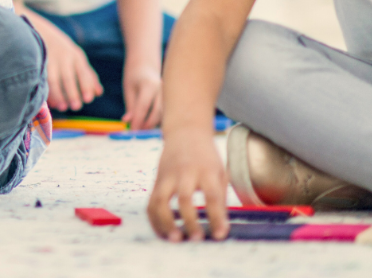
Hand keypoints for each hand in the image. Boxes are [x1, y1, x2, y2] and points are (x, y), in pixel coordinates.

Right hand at [29, 16, 102, 112]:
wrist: (39, 31)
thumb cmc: (63, 51)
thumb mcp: (77, 58)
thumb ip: (88, 75)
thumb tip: (98, 93)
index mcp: (76, 56)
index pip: (83, 72)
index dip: (86, 85)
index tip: (88, 99)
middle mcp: (63, 57)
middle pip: (68, 77)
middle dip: (72, 93)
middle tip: (76, 106)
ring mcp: (49, 59)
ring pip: (53, 79)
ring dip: (58, 95)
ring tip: (62, 107)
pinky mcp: (37, 62)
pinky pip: (41, 78)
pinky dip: (45, 90)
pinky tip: (49, 100)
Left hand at [122, 61, 163, 129]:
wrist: (147, 64)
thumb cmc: (135, 76)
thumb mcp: (129, 88)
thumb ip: (130, 106)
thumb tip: (128, 122)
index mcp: (149, 85)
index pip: (144, 107)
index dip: (138, 121)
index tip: (132, 131)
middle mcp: (162, 90)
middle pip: (157, 113)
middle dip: (147, 125)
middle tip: (137, 133)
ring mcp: (169, 94)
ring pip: (163, 114)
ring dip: (153, 124)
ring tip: (142, 130)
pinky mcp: (171, 99)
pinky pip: (165, 112)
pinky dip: (158, 120)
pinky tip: (149, 125)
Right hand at [147, 125, 229, 240]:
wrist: (185, 132)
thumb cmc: (207, 157)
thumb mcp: (219, 172)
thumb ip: (219, 197)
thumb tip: (220, 226)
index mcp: (206, 170)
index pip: (212, 196)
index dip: (216, 217)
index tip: (220, 235)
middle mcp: (185, 172)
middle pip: (184, 198)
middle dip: (189, 221)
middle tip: (196, 240)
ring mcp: (167, 176)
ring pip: (160, 200)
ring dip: (166, 222)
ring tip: (175, 239)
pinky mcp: (156, 180)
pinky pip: (150, 202)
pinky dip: (154, 219)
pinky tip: (163, 232)